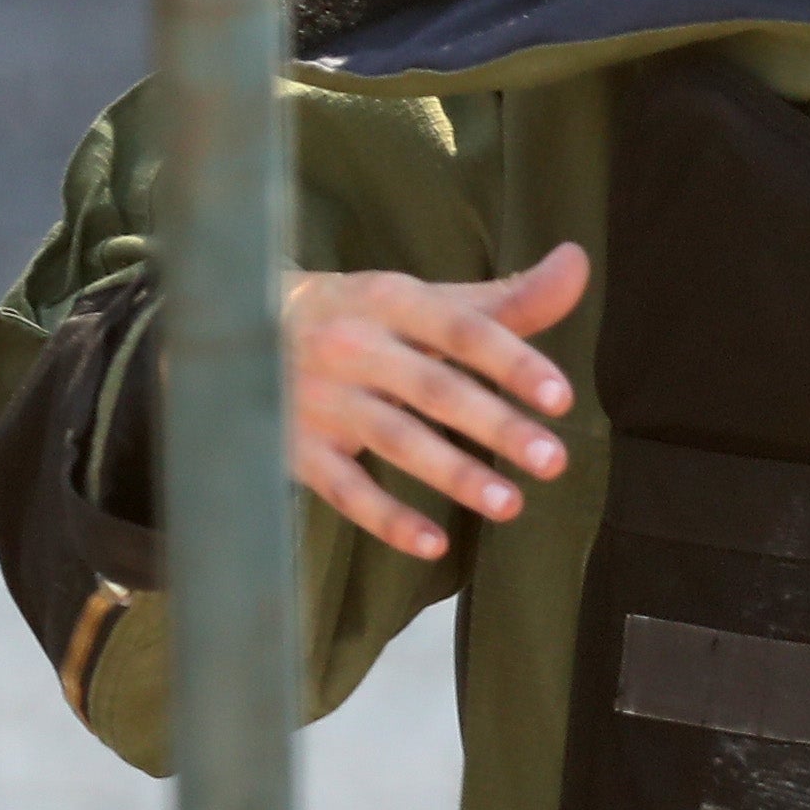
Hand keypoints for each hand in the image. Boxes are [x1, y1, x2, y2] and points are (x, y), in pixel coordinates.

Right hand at [286, 243, 588, 558]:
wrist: (232, 327)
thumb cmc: (356, 317)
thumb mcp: (421, 300)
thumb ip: (503, 297)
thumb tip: (577, 265)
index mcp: (389, 300)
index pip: (460, 330)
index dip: (511, 362)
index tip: (560, 397)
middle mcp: (353, 346)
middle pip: (433, 388)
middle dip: (495, 425)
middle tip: (554, 460)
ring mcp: (320, 399)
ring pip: (394, 440)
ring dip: (454, 473)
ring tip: (512, 504)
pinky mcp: (297, 448)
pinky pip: (345, 489)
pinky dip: (388, 519)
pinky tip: (434, 545)